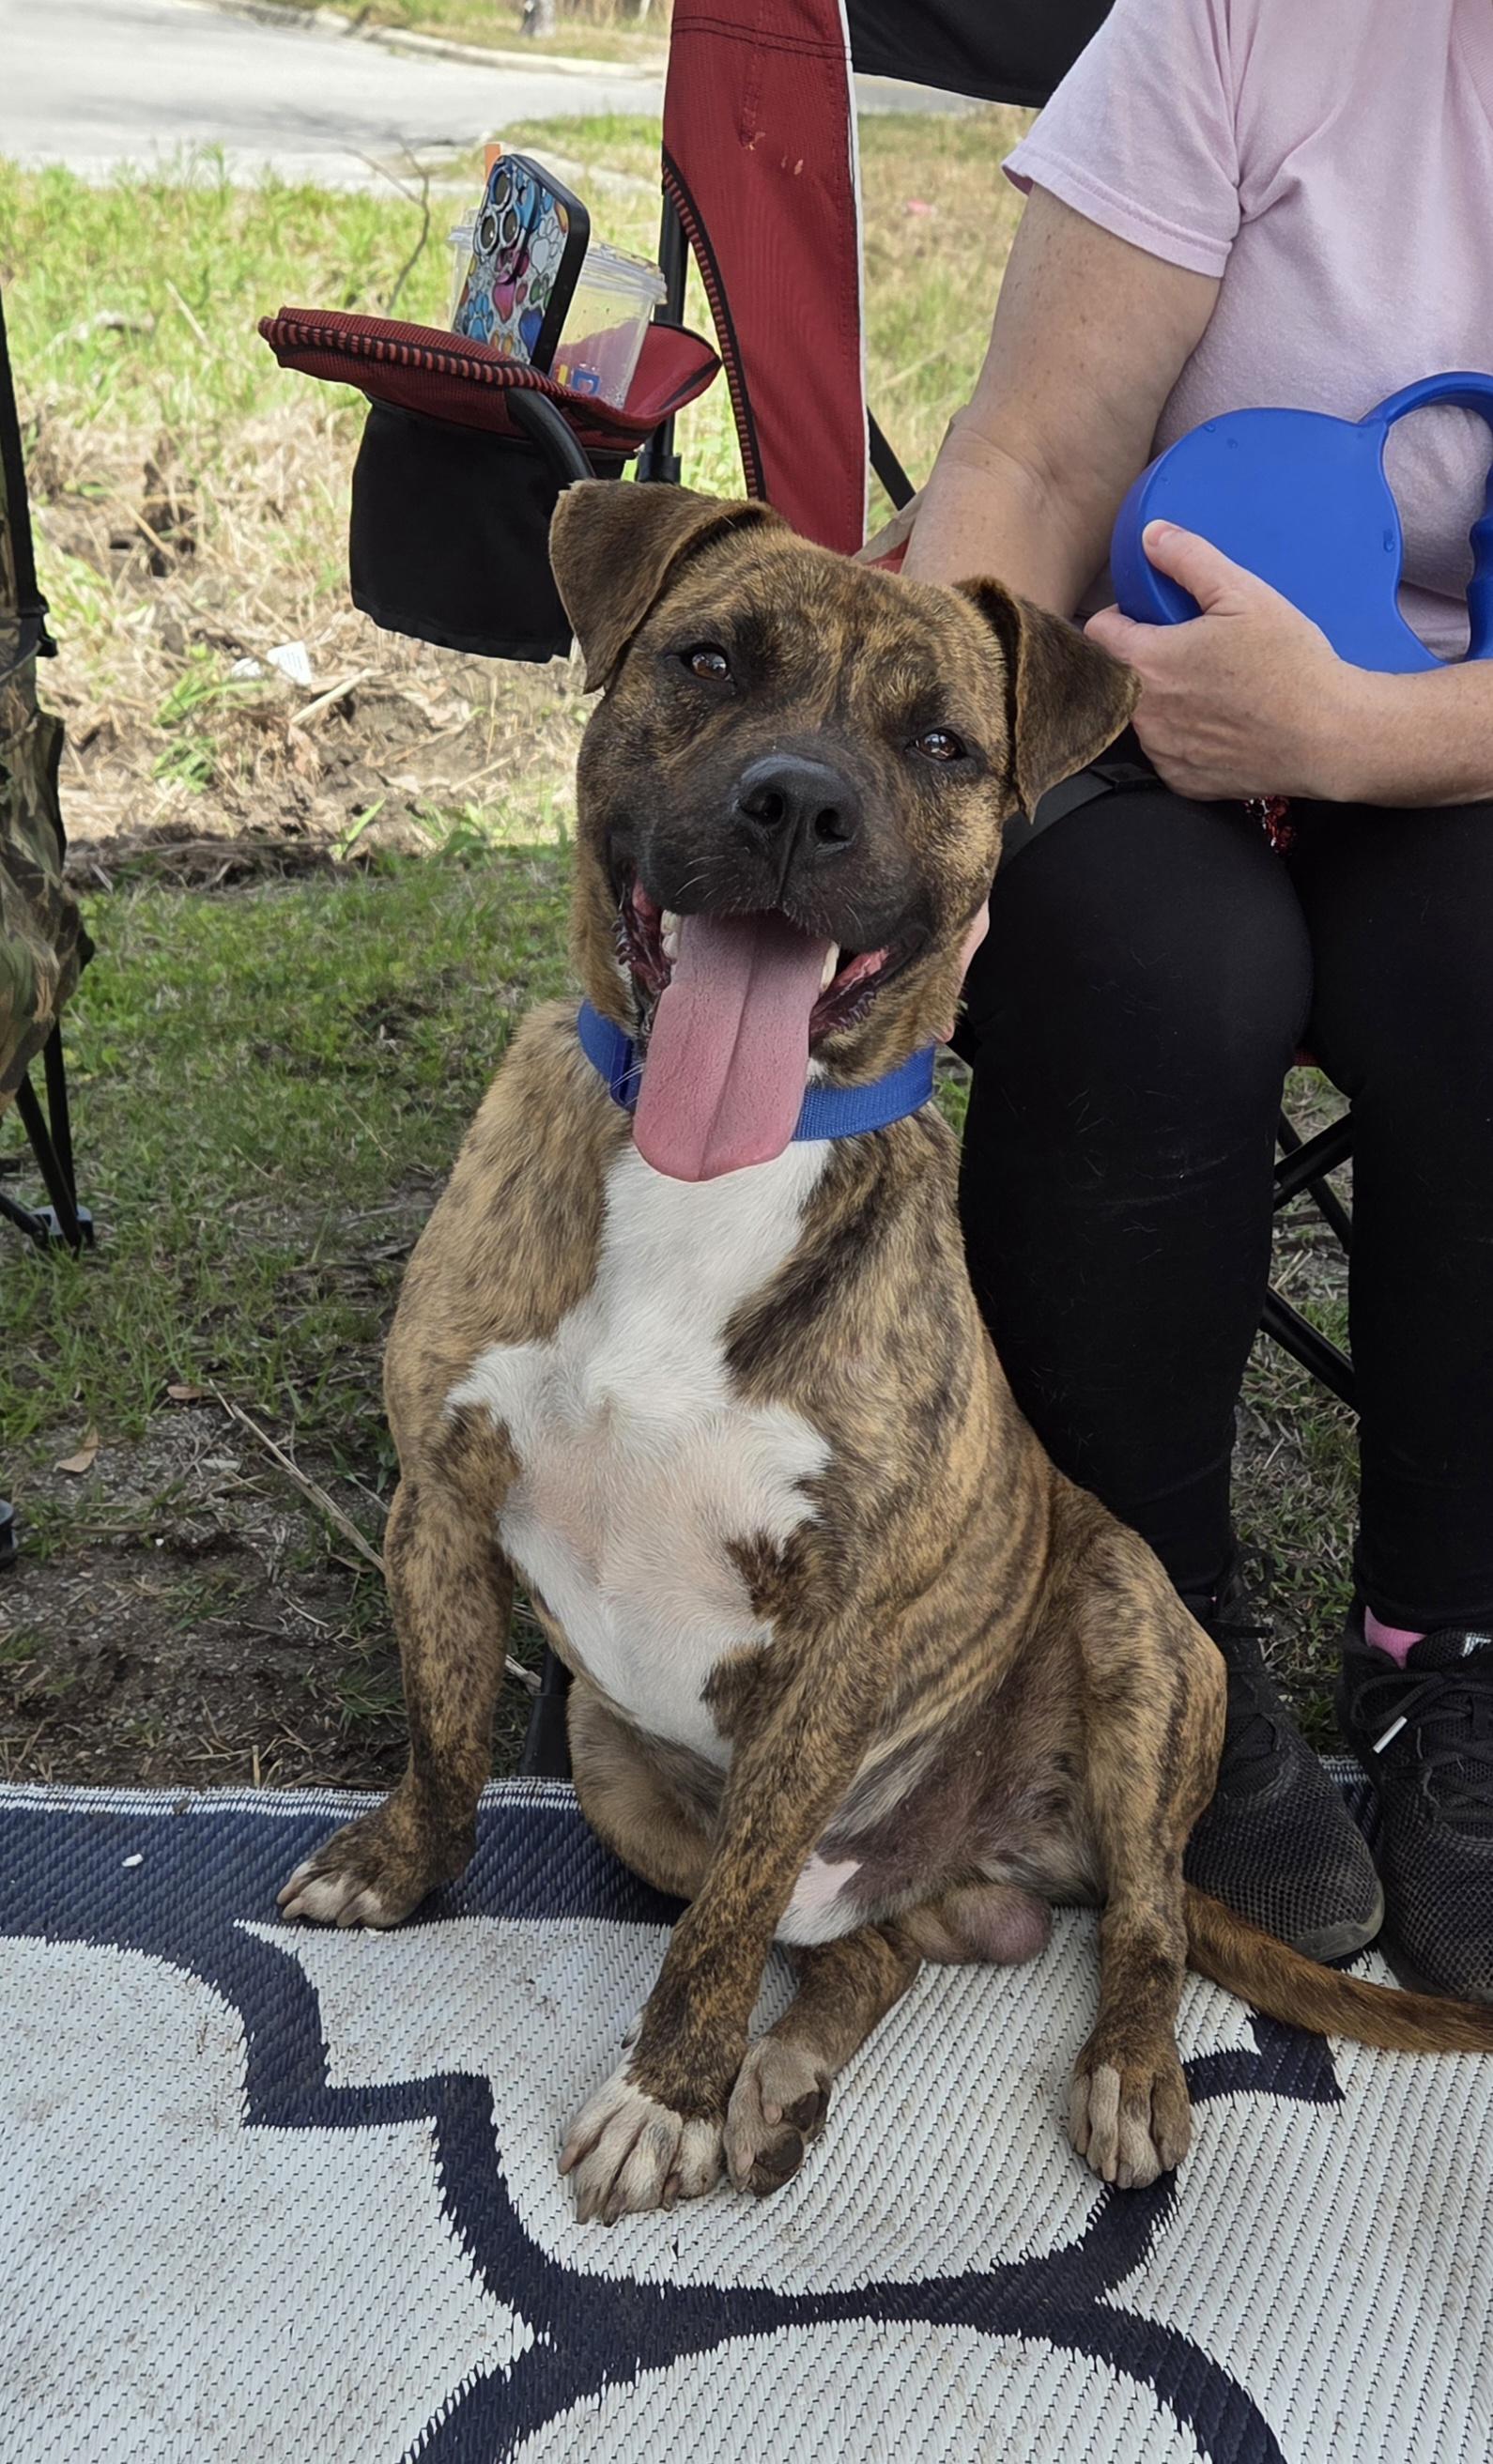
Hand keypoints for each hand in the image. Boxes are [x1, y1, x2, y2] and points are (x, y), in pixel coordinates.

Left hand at [1084, 521, 1356, 801]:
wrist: (1328, 735)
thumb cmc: (1288, 664)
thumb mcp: (1244, 594)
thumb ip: (1190, 559)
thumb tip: (1152, 536)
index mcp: (1145, 663)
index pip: (1095, 633)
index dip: (1120, 618)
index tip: (1147, 617)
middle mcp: (1141, 715)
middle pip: (1116, 677)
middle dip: (1140, 660)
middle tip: (1185, 649)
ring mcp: (1161, 752)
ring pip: (1140, 718)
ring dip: (1160, 701)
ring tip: (1207, 687)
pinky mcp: (1182, 781)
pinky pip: (1168, 753)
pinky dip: (1184, 737)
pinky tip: (1219, 723)